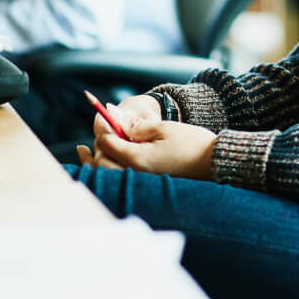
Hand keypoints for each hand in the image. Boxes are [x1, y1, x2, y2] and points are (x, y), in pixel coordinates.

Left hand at [79, 94, 217, 180]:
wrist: (215, 163)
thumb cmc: (192, 142)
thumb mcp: (163, 128)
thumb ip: (134, 125)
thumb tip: (112, 115)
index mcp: (137, 158)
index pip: (106, 143)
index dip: (102, 127)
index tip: (102, 114)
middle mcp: (135, 174)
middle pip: (100, 162)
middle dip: (94, 146)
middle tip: (95, 130)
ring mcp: (140, 182)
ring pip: (106, 175)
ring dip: (94, 162)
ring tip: (84, 150)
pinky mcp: (146, 184)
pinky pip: (118, 180)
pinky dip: (107, 170)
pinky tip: (106, 162)